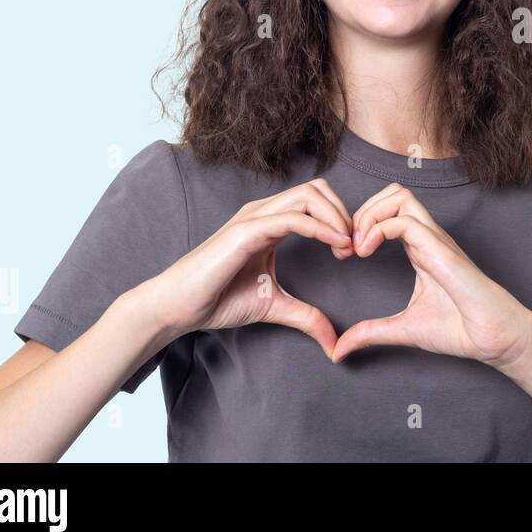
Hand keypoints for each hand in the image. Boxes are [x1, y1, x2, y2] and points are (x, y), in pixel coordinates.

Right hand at [144, 178, 354, 358]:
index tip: (352, 251)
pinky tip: (336, 244)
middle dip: (345, 213)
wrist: (177, 308)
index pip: (316, 201)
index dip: (341, 220)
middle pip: (318, 189)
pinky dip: (320, 227)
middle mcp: (264, 213)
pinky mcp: (245, 231)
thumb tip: (334, 342)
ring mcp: (254, 218)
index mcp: (271, 223)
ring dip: (337, 217)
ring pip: (308, 195)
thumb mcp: (273, 306)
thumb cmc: (216, 300)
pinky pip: (292, 218)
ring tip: (347, 246)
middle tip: (354, 247)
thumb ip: (305, 316)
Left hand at [330, 182, 531, 369]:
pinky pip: (405, 222)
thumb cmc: (460, 329)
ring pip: (399, 196)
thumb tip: (339, 349)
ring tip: (357, 247)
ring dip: (369, 215)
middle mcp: (428, 238)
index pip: (389, 211)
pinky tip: (367, 253)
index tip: (344, 255)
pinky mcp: (441, 251)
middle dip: (361, 211)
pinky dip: (377, 229)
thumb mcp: (402, 329)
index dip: (360, 224)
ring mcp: (436, 241)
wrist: (493, 339)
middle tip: (347, 246)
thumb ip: (371, 332)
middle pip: (393, 193)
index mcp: (421, 249)